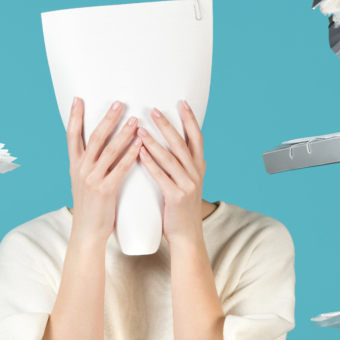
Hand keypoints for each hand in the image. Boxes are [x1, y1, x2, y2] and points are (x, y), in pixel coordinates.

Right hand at [67, 97, 142, 247]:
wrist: (87, 233)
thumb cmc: (90, 208)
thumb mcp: (83, 183)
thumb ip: (88, 166)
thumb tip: (96, 149)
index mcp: (74, 166)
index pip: (72, 136)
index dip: (74, 117)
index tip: (78, 99)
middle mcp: (80, 170)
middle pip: (94, 138)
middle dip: (106, 119)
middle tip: (118, 103)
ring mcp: (92, 179)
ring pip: (108, 150)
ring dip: (123, 133)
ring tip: (135, 120)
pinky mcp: (104, 190)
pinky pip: (119, 168)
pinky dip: (130, 155)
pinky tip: (140, 146)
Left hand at [137, 102, 206, 247]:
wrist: (187, 236)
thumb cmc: (180, 209)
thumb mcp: (187, 183)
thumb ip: (181, 165)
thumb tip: (171, 145)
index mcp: (199, 167)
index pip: (197, 138)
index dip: (190, 119)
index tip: (182, 102)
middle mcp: (196, 173)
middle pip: (182, 143)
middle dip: (167, 125)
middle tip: (154, 109)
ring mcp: (188, 185)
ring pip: (171, 158)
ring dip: (155, 142)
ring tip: (141, 128)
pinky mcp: (177, 197)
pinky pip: (162, 176)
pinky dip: (151, 163)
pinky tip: (140, 152)